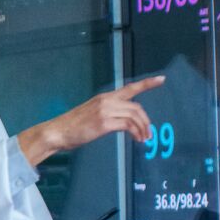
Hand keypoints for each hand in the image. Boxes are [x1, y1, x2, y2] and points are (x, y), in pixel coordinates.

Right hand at [17, 76, 164, 165]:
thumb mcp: (92, 114)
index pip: (130, 87)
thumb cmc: (73, 126)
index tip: (161, 79)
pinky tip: (136, 139)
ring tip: (143, 139)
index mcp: (104, 97)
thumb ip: (108, 114)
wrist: (57, 131)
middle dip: (146, 121)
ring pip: (134, 115)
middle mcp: (106, 100)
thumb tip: (123, 123)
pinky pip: (128, 125)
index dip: (147, 83)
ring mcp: (105, 110)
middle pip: (136, 106)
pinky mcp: (104, 122)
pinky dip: (136, 132)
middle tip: (148, 134)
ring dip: (143, 128)